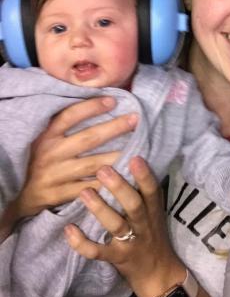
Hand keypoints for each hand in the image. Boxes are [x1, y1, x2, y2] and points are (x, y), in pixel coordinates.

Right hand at [14, 97, 137, 218]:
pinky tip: (126, 176)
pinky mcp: (61, 195)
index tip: (114, 100)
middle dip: (114, 128)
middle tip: (135, 119)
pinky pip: (91, 187)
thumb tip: (102, 104)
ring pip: (93, 164)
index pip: (69, 116)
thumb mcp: (48, 140)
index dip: (91, 107)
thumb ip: (67, 125)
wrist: (23, 195)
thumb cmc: (44, 160)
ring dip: (118, 155)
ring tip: (139, 147)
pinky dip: (108, 182)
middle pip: (88, 138)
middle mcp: (51, 153)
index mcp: (47, 136)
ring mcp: (56, 175)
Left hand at [65, 157, 185, 296]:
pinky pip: (98, 252)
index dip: (144, 175)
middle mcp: (144, 226)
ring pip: (115, 226)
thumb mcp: (155, 213)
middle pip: (134, 205)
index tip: (135, 157)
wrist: (158, 273)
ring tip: (84, 192)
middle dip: (119, 188)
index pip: (152, 191)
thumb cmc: (153, 235)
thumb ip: (144, 193)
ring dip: (100, 209)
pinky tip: (69, 229)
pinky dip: (82, 243)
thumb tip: (131, 159)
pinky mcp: (117, 259)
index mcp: (153, 211)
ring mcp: (130, 243)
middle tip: (103, 170)